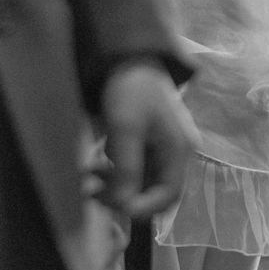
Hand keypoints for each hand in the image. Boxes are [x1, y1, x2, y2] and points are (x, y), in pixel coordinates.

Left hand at [100, 62, 199, 218]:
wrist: (130, 61)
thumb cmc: (132, 92)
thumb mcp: (126, 128)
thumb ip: (128, 168)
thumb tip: (124, 206)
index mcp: (179, 150)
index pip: (169, 195)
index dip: (144, 208)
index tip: (114, 208)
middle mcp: (176, 154)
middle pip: (156, 193)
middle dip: (126, 198)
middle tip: (94, 194)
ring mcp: (164, 151)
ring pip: (143, 184)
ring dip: (116, 187)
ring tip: (89, 179)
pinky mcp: (151, 147)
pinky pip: (137, 171)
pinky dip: (117, 175)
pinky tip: (96, 169)